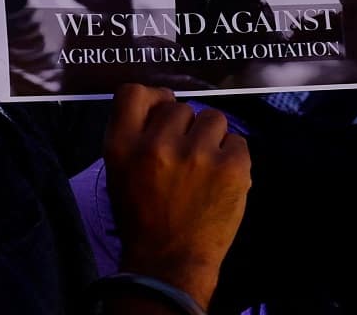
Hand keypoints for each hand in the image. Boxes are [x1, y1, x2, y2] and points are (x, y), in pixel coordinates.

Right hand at [105, 84, 250, 308]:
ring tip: (205, 168)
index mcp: (122, 146)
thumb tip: (162, 102)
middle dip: (184, 128)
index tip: (162, 110)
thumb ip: (133, 134)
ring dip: (211, 138)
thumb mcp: (118, 172)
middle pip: (180, 107)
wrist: (169, 264)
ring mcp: (198, 155)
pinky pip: (238, 140)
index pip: (134, 93)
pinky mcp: (232, 168)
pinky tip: (221, 179)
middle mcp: (157, 144)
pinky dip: (232, 157)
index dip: (153, 98)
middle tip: (184, 159)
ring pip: (213, 119)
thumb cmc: (142, 219)